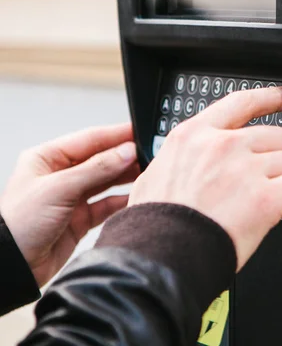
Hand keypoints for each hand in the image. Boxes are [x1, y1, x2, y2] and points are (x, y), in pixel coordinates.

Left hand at [0, 124, 139, 285]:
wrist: (10, 266)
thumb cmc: (17, 224)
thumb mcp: (58, 188)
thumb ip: (96, 169)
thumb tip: (125, 152)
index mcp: (47, 158)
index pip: (89, 139)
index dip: (116, 135)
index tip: (140, 131)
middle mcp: (60, 175)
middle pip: (101, 159)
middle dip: (125, 156)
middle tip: (150, 153)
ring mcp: (71, 197)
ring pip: (107, 181)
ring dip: (127, 177)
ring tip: (148, 171)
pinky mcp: (80, 219)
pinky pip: (107, 205)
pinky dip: (122, 201)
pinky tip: (137, 195)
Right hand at [129, 86, 281, 271]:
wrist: (162, 256)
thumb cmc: (157, 224)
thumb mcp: (157, 173)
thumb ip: (187, 159)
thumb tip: (202, 166)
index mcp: (194, 135)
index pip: (242, 102)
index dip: (271, 97)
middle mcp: (222, 145)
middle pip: (276, 135)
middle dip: (276, 160)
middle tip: (266, 183)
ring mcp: (245, 168)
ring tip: (273, 202)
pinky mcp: (265, 196)